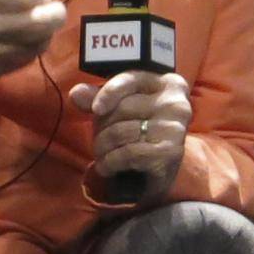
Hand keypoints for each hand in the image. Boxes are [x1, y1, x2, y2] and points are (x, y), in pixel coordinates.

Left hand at [69, 71, 191, 199]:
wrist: (154, 174)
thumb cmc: (135, 134)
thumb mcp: (116, 111)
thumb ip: (96, 99)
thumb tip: (77, 93)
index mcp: (168, 84)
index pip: (131, 80)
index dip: (109, 92)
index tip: (95, 109)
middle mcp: (177, 103)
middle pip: (122, 108)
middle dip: (101, 127)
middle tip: (100, 141)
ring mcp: (175, 128)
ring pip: (121, 132)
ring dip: (102, 148)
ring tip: (102, 155)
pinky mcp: (170, 153)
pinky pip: (127, 154)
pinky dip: (110, 163)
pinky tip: (108, 167)